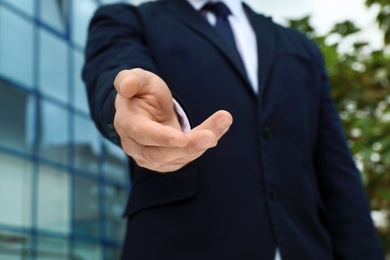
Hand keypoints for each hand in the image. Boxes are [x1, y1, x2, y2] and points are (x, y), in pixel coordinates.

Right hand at [113, 68, 232, 172]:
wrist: (147, 109)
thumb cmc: (142, 91)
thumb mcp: (138, 79)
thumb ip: (130, 80)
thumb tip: (126, 87)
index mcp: (127, 123)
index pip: (142, 134)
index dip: (161, 138)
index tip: (181, 139)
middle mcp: (136, 146)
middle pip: (161, 154)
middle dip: (188, 147)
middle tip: (211, 137)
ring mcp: (151, 157)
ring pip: (179, 157)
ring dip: (202, 144)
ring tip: (223, 122)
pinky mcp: (167, 161)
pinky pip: (188, 156)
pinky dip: (205, 142)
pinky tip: (220, 126)